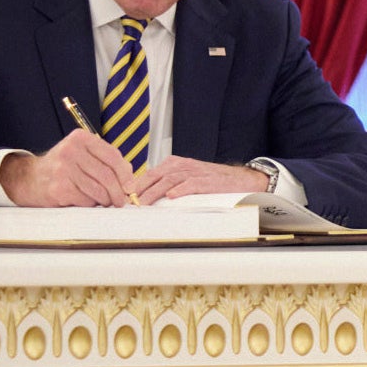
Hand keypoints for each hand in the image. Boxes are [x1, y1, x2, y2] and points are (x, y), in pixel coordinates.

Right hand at [1, 130, 138, 206]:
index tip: (130, 187)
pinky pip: (86, 200)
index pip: (112, 156)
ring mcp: (63, 169)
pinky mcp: (59, 188)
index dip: (125, 174)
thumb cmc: (62, 168)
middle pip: (107, 175)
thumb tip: (130, 179)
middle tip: (120, 200)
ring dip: (105, 200)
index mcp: (81, 138)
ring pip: (98, 189)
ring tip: (104, 202)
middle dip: (118, 192)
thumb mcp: (82, 155)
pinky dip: (90, 204)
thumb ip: (105, 161)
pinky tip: (85, 201)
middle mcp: (71, 150)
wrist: (30, 178)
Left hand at [134, 157, 278, 204]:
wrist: (241, 180)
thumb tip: (147, 197)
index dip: (137, 184)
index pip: (151, 173)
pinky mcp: (208, 181)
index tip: (125, 196)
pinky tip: (171, 196)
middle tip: (129, 201)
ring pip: (170, 180)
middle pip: (157, 175)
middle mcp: (184, 166)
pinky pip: (191, 184)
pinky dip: (180, 190)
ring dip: (155, 192)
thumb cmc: (214, 181)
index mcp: (176, 164)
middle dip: (141, 188)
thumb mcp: (188, 177)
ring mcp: (196, 172)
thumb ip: (170, 183)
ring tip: (144, 202)